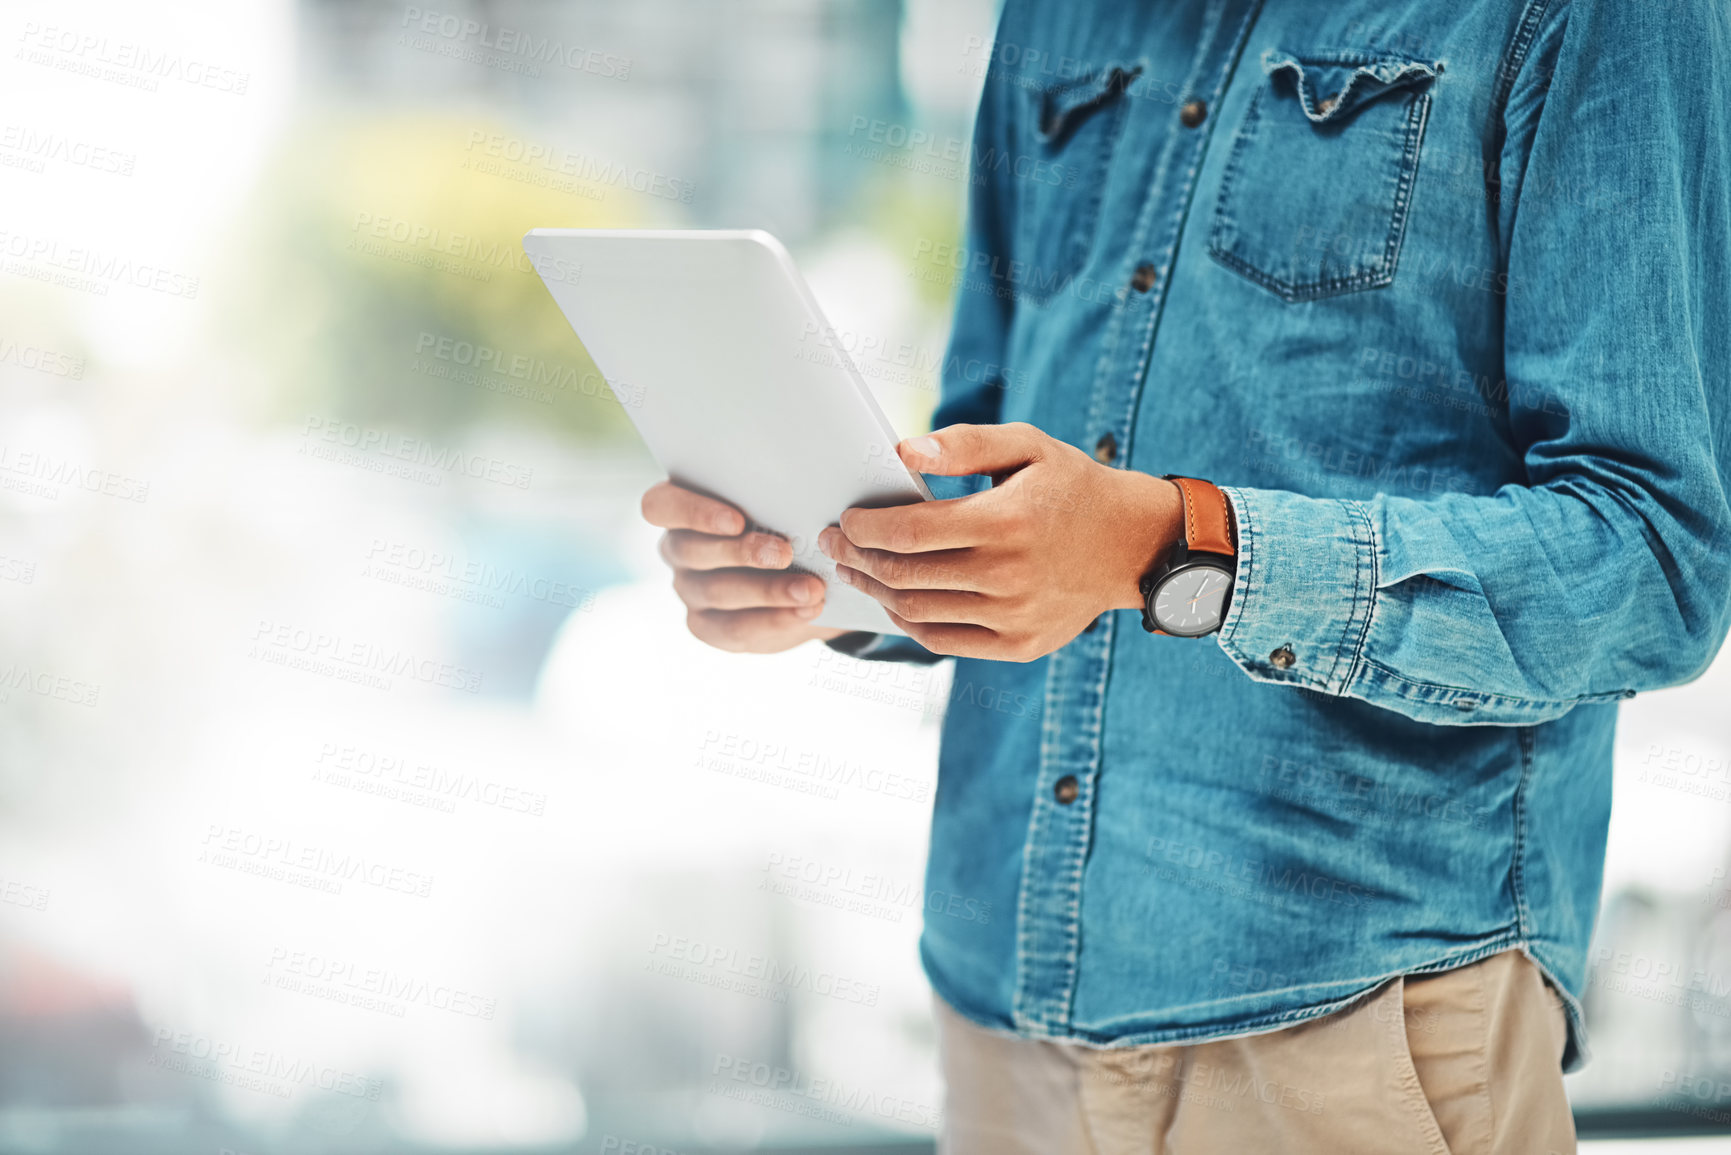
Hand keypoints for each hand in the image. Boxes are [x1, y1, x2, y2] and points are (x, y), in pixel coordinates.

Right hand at [641, 481, 848, 652]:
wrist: (801, 576)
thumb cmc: (784, 524)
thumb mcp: (779, 505)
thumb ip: (776, 497)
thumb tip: (805, 496)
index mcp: (680, 507)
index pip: (660, 506)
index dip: (693, 513)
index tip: (736, 520)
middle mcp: (677, 548)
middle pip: (692, 550)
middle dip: (742, 552)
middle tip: (786, 553)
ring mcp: (688, 589)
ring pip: (717, 592)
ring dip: (768, 591)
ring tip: (812, 590)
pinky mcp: (706, 625)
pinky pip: (733, 628)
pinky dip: (775, 620)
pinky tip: (807, 610)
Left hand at [817, 423, 1181, 661]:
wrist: (1131, 545)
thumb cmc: (1070, 487)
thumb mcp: (1028, 445)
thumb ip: (964, 443)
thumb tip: (902, 451)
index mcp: (1007, 521)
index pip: (911, 532)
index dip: (866, 528)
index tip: (845, 519)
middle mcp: (1009, 576)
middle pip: (905, 574)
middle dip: (858, 558)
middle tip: (834, 544)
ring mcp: (1014, 617)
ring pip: (917, 611)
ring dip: (875, 589)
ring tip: (855, 569)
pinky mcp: (1019, 646)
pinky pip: (943, 641)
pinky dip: (908, 622)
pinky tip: (893, 599)